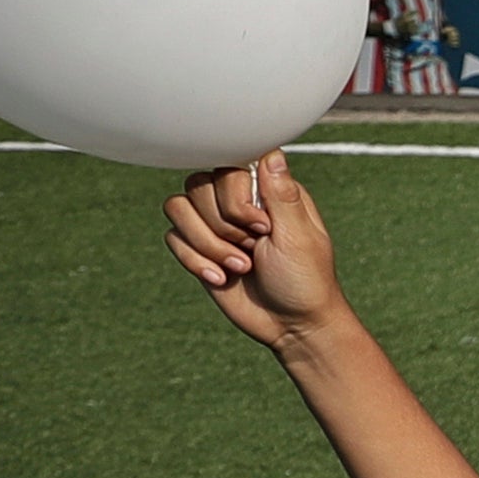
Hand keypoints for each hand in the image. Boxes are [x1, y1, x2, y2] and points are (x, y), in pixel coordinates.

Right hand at [159, 146, 346, 352]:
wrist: (291, 326)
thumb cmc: (306, 281)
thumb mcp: (300, 238)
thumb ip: (282, 195)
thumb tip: (273, 151)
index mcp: (267, 190)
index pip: (229, 162)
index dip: (235, 195)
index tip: (262, 225)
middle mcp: (237, 200)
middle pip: (198, 184)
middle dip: (224, 225)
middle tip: (255, 248)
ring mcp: (215, 223)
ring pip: (178, 207)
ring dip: (209, 244)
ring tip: (241, 266)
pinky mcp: (198, 247)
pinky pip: (172, 237)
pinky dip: (195, 261)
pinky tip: (222, 279)